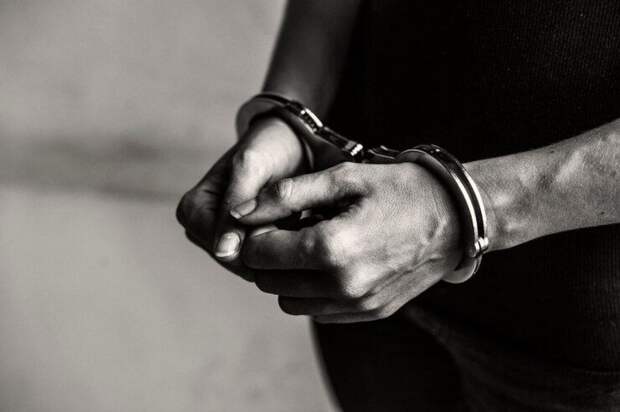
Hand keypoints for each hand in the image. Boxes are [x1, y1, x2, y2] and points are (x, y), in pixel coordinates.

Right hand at [176, 117, 306, 280]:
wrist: (289, 143)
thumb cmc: (268, 148)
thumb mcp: (250, 167)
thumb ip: (234, 205)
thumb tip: (223, 251)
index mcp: (191, 210)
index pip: (224, 251)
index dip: (261, 242)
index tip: (290, 218)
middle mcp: (199, 229)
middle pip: (239, 262)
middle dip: (272, 245)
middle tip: (299, 217)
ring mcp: (220, 240)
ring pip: (254, 265)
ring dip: (281, 246)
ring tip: (299, 218)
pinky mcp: (242, 246)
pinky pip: (265, 262)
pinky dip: (286, 247)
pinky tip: (299, 227)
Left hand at [232, 161, 462, 322]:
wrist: (457, 218)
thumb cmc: (401, 189)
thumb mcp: (344, 178)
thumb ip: (286, 195)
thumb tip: (240, 212)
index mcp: (332, 248)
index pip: (260, 254)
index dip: (256, 233)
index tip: (272, 217)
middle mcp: (343, 285)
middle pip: (269, 283)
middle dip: (268, 256)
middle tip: (288, 230)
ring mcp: (358, 304)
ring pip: (290, 303)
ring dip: (287, 277)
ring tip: (309, 247)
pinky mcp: (371, 312)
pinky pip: (320, 311)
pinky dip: (312, 291)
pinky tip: (331, 263)